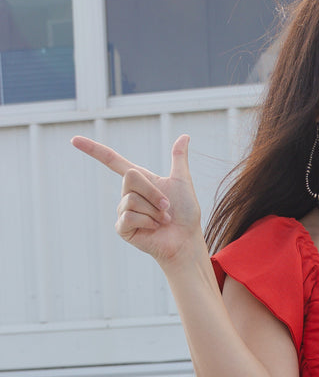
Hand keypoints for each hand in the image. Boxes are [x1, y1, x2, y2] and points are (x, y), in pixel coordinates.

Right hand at [71, 133, 202, 268]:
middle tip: (166, 206)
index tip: (74, 140)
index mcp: (139, 180)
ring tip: (162, 220)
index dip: (93, 149)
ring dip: (154, 210)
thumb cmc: (186, 214)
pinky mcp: (122, 228)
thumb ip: (179, 159)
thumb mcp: (182, 181)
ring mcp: (122, 211)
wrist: (186, 241)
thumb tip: (185, 136)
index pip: (111, 160)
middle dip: (153, 192)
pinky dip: (147, 221)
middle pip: (130, 176)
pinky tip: (153, 229)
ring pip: (131, 199)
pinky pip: (128, 215)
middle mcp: (127, 193)